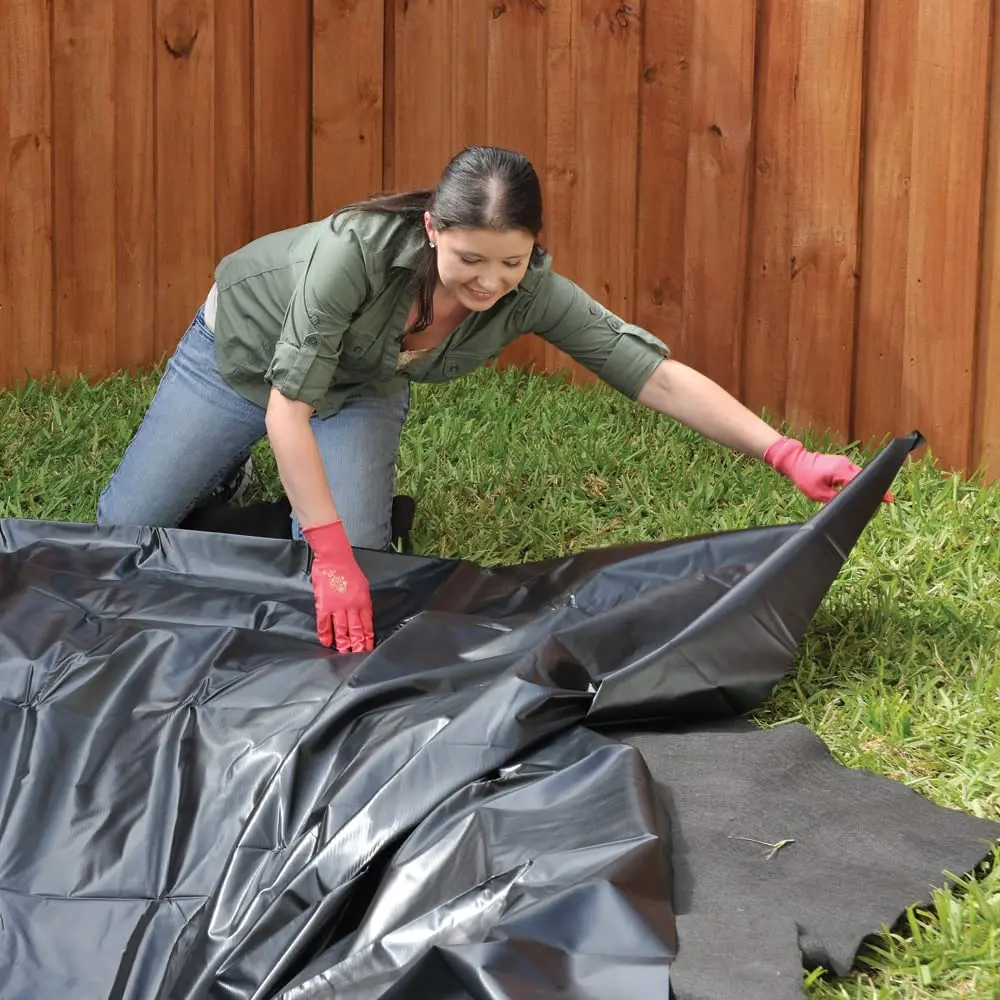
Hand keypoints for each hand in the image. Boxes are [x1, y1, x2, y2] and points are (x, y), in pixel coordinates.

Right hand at [301, 519, 374, 652]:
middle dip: (357, 645)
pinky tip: (326, 642)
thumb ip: (362, 601)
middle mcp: (352, 606)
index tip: (368, 648)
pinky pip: (324, 623)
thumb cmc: (349, 569)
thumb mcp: (363, 585)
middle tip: (357, 656)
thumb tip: (362, 614)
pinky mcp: (324, 605)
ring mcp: (337, 606)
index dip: (368, 637)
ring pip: (341, 629)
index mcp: (363, 602)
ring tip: (343, 653)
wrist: (335, 558)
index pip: (367, 624)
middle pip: (355, 630)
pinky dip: (325, 634)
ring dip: (343, 643)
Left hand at [763, 436, 892, 503]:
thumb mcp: (818, 493)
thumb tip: (847, 505)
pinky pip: (853, 472)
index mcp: (841, 470)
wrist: (795, 461)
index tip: (888, 499)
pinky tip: (858, 489)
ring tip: (872, 496)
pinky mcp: (840, 463)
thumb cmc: (804, 477)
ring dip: (865, 483)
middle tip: (882, 501)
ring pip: (859, 474)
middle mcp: (845, 464)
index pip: (863, 480)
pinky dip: (857, 480)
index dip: (876, 491)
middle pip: (865, 476)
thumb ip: (834, 499)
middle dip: (874, 488)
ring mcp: (843, 462)